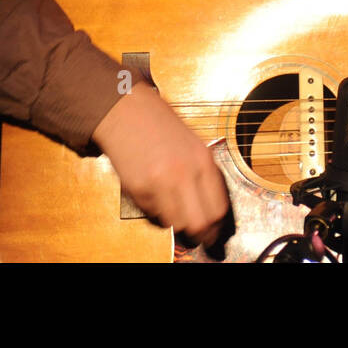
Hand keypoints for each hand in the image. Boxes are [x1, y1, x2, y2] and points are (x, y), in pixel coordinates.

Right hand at [91, 82, 229, 245]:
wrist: (128, 111)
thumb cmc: (161, 127)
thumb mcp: (194, 145)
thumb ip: (205, 175)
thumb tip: (212, 209)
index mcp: (203, 161)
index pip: (218, 208)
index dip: (216, 226)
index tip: (213, 231)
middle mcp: (184, 173)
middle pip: (200, 223)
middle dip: (200, 234)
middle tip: (198, 236)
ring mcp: (160, 182)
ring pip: (175, 224)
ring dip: (176, 222)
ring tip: (172, 208)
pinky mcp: (138, 188)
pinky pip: (152, 213)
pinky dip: (155, 210)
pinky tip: (153, 192)